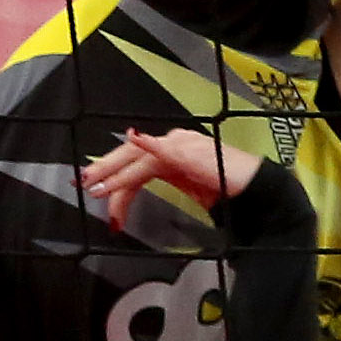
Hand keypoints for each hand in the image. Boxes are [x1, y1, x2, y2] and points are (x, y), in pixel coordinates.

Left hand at [82, 125, 259, 218]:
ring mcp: (182, 144)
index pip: (135, 161)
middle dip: (105, 169)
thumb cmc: (229, 192)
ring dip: (117, 174)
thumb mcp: (191, 191)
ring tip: (99, 189)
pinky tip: (135, 141)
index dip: (113, 175)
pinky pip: (163, 149)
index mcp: (173, 152)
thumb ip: (168, 187)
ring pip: (139, 157)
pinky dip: (147, 146)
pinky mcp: (190, 151)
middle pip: (130, 153)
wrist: (257, 190)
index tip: (97, 193)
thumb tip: (136, 199)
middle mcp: (175, 142)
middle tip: (83, 184)